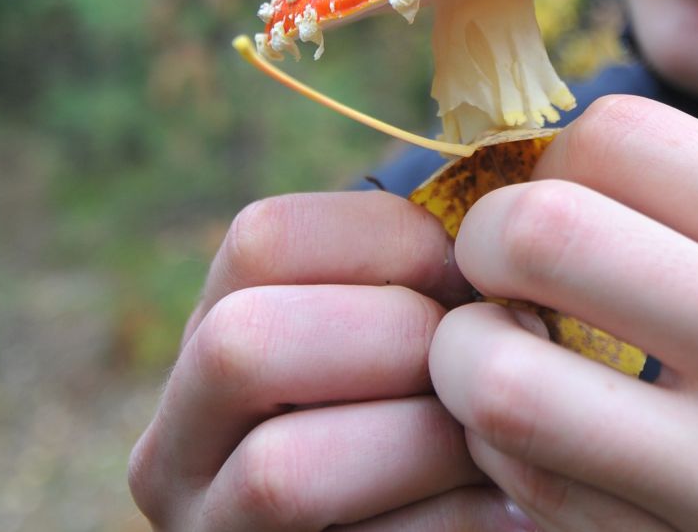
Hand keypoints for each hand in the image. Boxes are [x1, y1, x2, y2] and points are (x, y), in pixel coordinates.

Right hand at [128, 190, 537, 529]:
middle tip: (487, 360)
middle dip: (397, 340)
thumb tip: (521, 198)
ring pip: (283, 470)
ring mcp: (209, 529)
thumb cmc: (441, 424)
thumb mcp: (408, 337)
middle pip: (242, 343)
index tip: (473, 275)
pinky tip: (517, 504)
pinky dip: (460, 520)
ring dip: (425, 441)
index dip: (387, 237)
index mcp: (209, 337)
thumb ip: (429, 280)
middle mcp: (175, 442)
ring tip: (501, 437)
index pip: (259, 239)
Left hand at [427, 95, 697, 531]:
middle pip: (540, 232)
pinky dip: (504, 458)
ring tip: (502, 362)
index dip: (554, 162)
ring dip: (466, 364)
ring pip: (501, 381)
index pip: (620, 134)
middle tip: (500, 278)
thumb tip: (539, 166)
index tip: (560, 203)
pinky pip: (530, 491)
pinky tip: (545, 448)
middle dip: (482, 247)